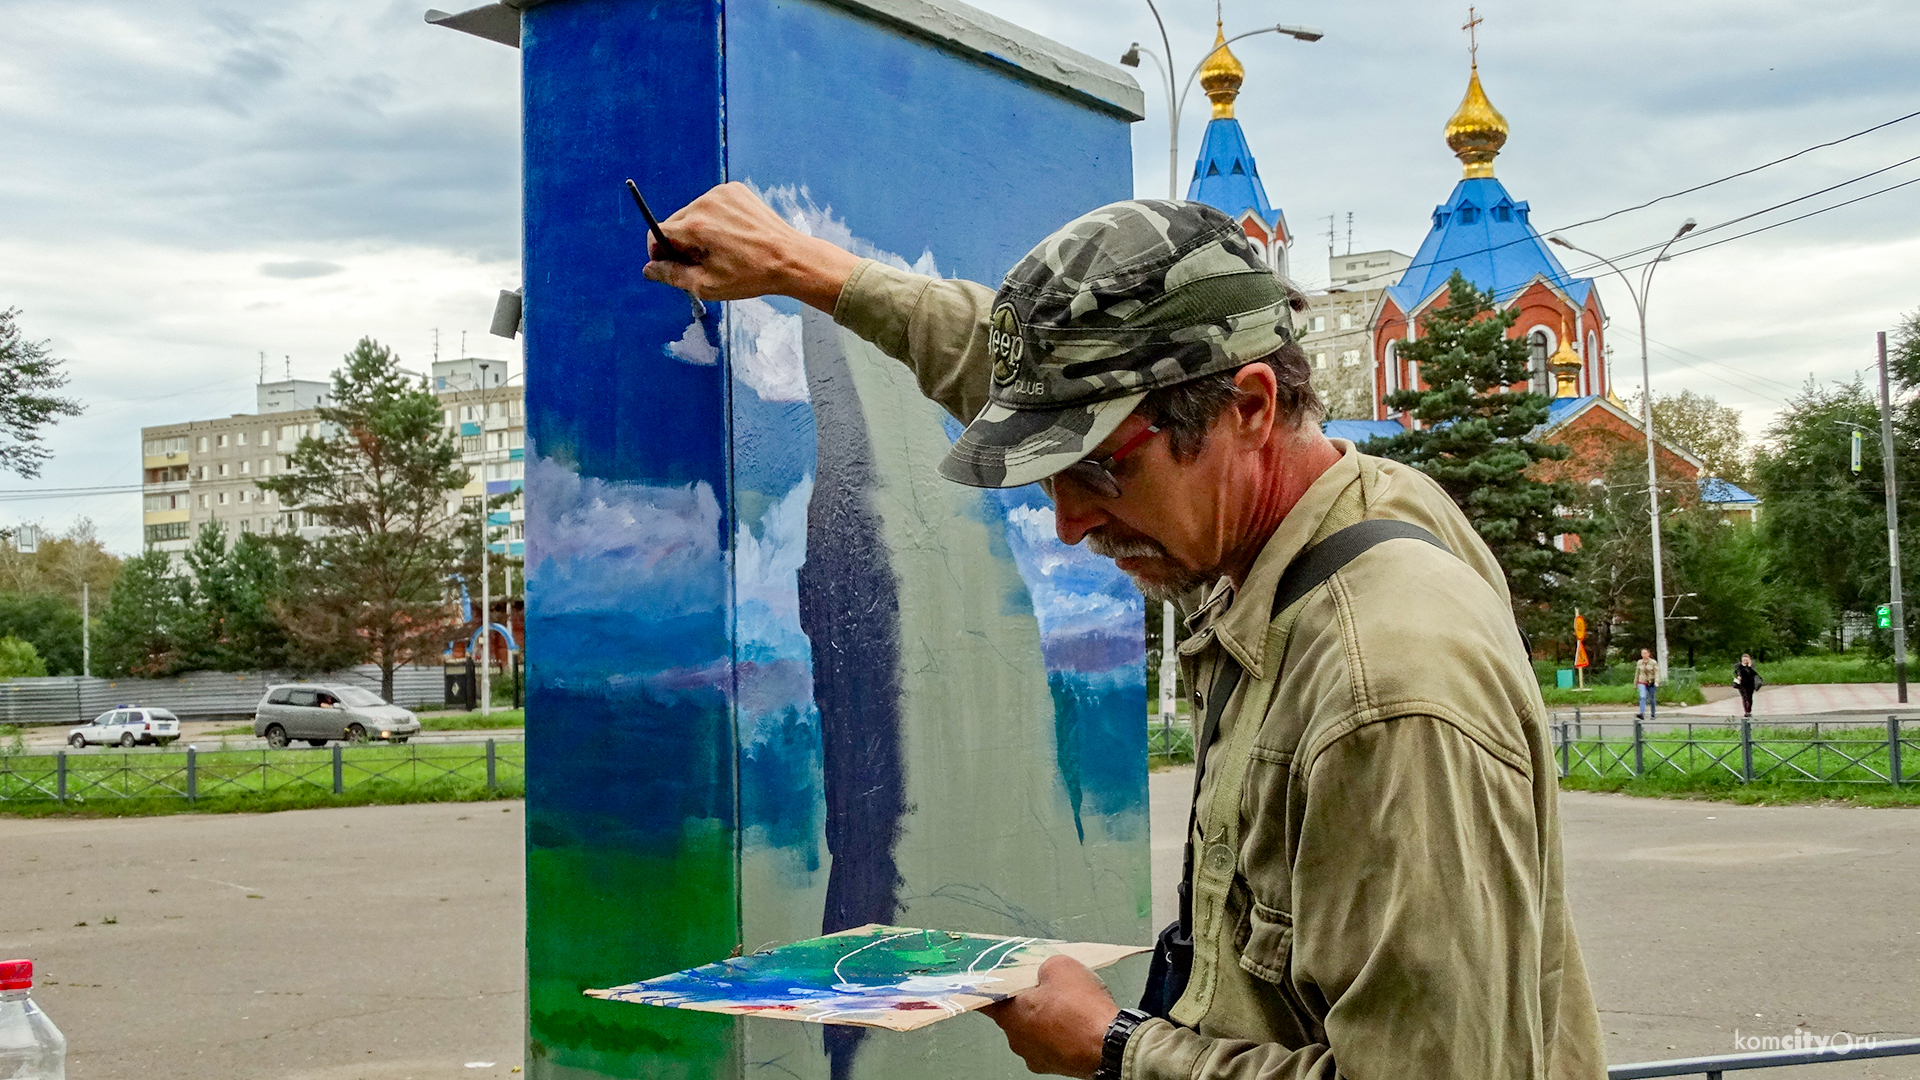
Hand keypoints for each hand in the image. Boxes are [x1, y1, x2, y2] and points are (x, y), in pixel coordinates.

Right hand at [642, 181, 861, 311]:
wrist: (790, 259)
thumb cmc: (751, 275)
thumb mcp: (707, 285)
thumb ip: (672, 275)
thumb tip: (649, 270)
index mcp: (695, 225)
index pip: (657, 233)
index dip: (660, 253)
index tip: (672, 266)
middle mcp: (705, 202)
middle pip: (675, 222)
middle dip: (681, 243)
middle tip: (702, 262)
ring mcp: (722, 193)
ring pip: (693, 212)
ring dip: (698, 229)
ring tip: (722, 250)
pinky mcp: (736, 189)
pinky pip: (713, 204)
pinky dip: (715, 218)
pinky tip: (732, 235)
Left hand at [980, 955, 1118, 1077]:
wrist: (1110, 1045)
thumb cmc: (1082, 1010)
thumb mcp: (1060, 966)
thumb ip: (1043, 967)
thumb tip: (1044, 973)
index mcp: (1010, 1016)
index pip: (986, 1001)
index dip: (988, 990)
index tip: (987, 984)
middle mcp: (1017, 1040)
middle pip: (1015, 1015)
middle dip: (1029, 1001)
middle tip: (1049, 988)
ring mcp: (1036, 1057)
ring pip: (1035, 1030)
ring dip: (1047, 1018)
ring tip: (1070, 1006)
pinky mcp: (1056, 1066)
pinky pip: (1052, 1044)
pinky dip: (1061, 1034)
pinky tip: (1078, 1023)